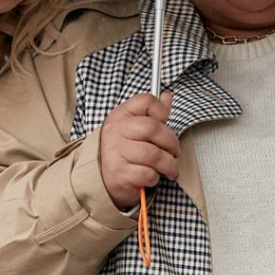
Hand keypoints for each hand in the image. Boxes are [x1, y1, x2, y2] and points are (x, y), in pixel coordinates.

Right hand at [98, 92, 178, 208]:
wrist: (100, 177)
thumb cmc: (123, 151)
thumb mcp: (134, 127)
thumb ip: (152, 113)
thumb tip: (166, 96)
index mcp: (120, 115)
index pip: (146, 101)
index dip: (162, 111)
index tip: (165, 123)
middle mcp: (115, 131)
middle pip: (153, 128)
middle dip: (171, 143)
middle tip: (174, 152)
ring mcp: (115, 152)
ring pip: (154, 155)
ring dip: (168, 165)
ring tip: (169, 168)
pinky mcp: (119, 173)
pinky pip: (148, 174)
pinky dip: (155, 178)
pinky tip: (151, 177)